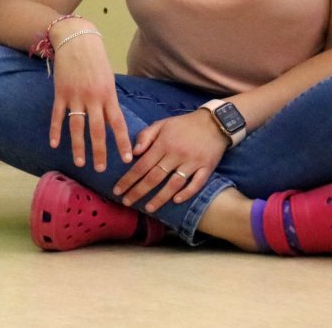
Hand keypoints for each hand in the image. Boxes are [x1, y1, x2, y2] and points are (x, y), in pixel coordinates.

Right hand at [48, 32, 132, 171]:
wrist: (77, 40)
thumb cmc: (95, 60)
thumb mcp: (108, 79)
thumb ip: (109, 100)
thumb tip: (112, 121)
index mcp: (108, 95)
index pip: (117, 123)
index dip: (122, 142)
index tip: (126, 159)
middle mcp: (93, 98)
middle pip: (98, 130)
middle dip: (100, 151)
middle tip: (101, 170)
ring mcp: (76, 96)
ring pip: (78, 126)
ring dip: (79, 146)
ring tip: (80, 163)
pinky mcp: (60, 93)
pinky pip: (58, 115)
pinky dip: (56, 130)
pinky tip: (55, 144)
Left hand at [112, 110, 226, 211]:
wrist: (214, 122)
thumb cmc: (183, 125)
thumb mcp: (161, 124)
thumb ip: (145, 136)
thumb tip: (133, 153)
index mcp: (163, 144)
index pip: (141, 165)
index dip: (128, 179)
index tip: (117, 190)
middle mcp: (176, 154)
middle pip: (154, 177)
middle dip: (138, 191)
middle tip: (127, 202)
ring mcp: (192, 162)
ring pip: (174, 183)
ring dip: (160, 197)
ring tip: (148, 208)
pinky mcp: (207, 167)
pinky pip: (197, 183)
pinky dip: (187, 193)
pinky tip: (176, 201)